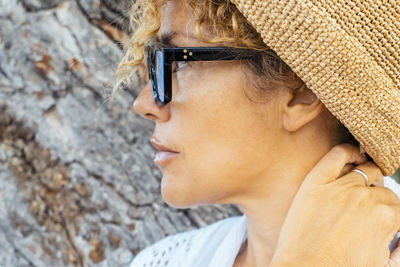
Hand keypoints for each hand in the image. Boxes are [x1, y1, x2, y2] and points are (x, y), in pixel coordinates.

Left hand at [270, 144, 399, 266]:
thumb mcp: (383, 264)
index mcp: (387, 217)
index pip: (397, 207)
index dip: (390, 216)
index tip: (381, 222)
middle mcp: (366, 198)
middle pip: (382, 190)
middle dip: (379, 200)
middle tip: (365, 213)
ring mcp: (340, 187)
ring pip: (365, 171)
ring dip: (368, 178)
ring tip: (361, 188)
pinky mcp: (316, 182)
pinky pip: (338, 155)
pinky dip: (349, 152)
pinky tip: (353, 158)